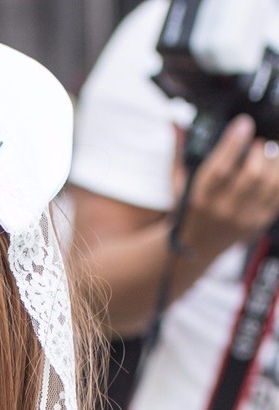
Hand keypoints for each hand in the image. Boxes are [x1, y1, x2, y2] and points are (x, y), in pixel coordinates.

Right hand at [179, 116, 278, 257]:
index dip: (234, 143)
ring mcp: (244, 218)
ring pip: (271, 183)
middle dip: (259, 150)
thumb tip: (176, 124)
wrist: (195, 248)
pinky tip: (273, 168)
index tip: (243, 123)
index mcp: (200, 199)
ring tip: (267, 154)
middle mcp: (223, 210)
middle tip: (257, 143)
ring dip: (274, 161)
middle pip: (251, 175)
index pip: (220, 169)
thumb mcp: (178, 184)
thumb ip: (180, 153)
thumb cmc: (189, 212)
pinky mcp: (259, 223)